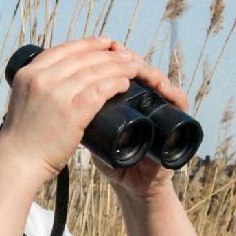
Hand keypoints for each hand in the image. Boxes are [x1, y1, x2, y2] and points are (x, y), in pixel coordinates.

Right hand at [0, 36, 145, 188]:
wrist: (16, 162)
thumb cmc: (22, 138)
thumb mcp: (24, 101)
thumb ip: (40, 88)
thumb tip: (64, 80)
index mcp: (29, 74)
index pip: (64, 49)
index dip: (89, 44)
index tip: (105, 43)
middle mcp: (42, 79)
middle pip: (83, 58)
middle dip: (109, 54)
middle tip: (126, 55)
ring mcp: (57, 94)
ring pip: (95, 72)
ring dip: (119, 67)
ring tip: (133, 67)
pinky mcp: (72, 112)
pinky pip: (101, 90)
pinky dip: (116, 84)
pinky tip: (125, 84)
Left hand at [94, 42, 188, 200]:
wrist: (133, 186)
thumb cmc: (113, 161)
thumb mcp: (92, 136)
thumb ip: (79, 117)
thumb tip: (57, 98)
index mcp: (126, 100)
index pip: (120, 70)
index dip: (110, 57)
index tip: (100, 49)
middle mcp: (145, 100)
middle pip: (140, 70)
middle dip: (128, 59)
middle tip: (117, 51)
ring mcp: (161, 109)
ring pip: (159, 81)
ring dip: (149, 71)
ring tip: (137, 66)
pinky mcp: (176, 124)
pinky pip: (178, 102)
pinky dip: (173, 93)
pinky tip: (162, 87)